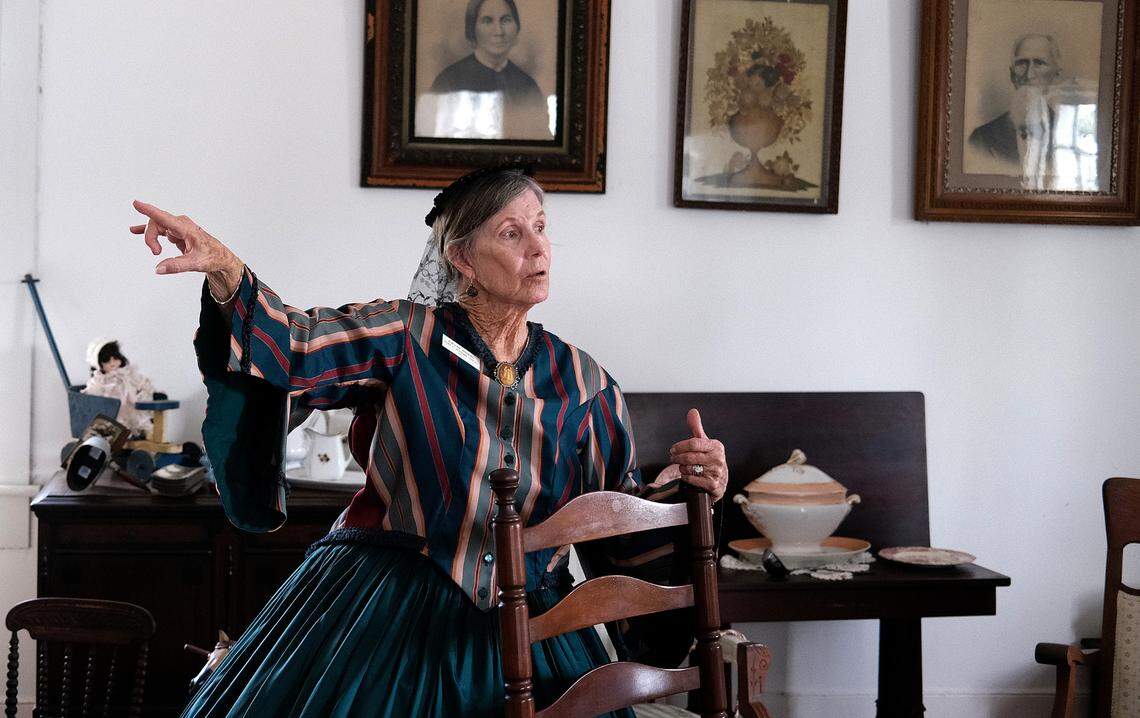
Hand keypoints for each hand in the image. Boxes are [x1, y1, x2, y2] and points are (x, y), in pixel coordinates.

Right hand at [129, 200, 243, 298]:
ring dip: (151, 237)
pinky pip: (159, 229)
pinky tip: (135, 230)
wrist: (220, 257)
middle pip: (156, 223)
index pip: (164, 217)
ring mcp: (178, 227)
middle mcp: (181, 224)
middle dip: (151, 237)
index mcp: (186, 229)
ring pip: (157, 226)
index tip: (136, 203)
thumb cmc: (212, 257)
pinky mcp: (177, 232)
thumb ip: (176, 266)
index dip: (149, 210)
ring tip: (155, 251)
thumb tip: (158, 268)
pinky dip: (149, 231)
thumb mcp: (196, 264)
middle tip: (156, 253)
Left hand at [667, 409, 727, 500]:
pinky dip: (686, 477)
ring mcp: (716, 472)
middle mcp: (718, 459)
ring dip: (681, 468)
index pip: (694, 443)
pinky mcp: (713, 485)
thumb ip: (696, 428)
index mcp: (716, 446)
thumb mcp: (705, 443)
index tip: (673, 449)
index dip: (680, 446)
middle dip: (677, 458)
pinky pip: (692, 480)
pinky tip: (686, 475)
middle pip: (690, 457)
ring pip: (690, 468)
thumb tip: (692, 411)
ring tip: (681, 467)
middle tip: (672, 458)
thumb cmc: (709, 458)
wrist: (720, 480)